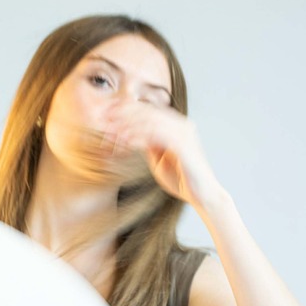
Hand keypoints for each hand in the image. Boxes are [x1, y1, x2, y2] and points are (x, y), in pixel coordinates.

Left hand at [105, 103, 222, 208]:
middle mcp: (181, 126)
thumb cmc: (181, 179)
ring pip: (151, 121)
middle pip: (148, 112)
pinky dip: (140, 136)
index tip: (106, 113)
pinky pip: (158, 135)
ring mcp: (184, 134)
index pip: (149, 111)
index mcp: (176, 126)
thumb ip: (149, 144)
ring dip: (128, 124)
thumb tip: (131, 135)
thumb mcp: (158, 158)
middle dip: (124, 113)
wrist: (202, 196)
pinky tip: (125, 141)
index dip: (127, 110)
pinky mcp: (184, 145)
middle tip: (103, 117)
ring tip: (110, 129)